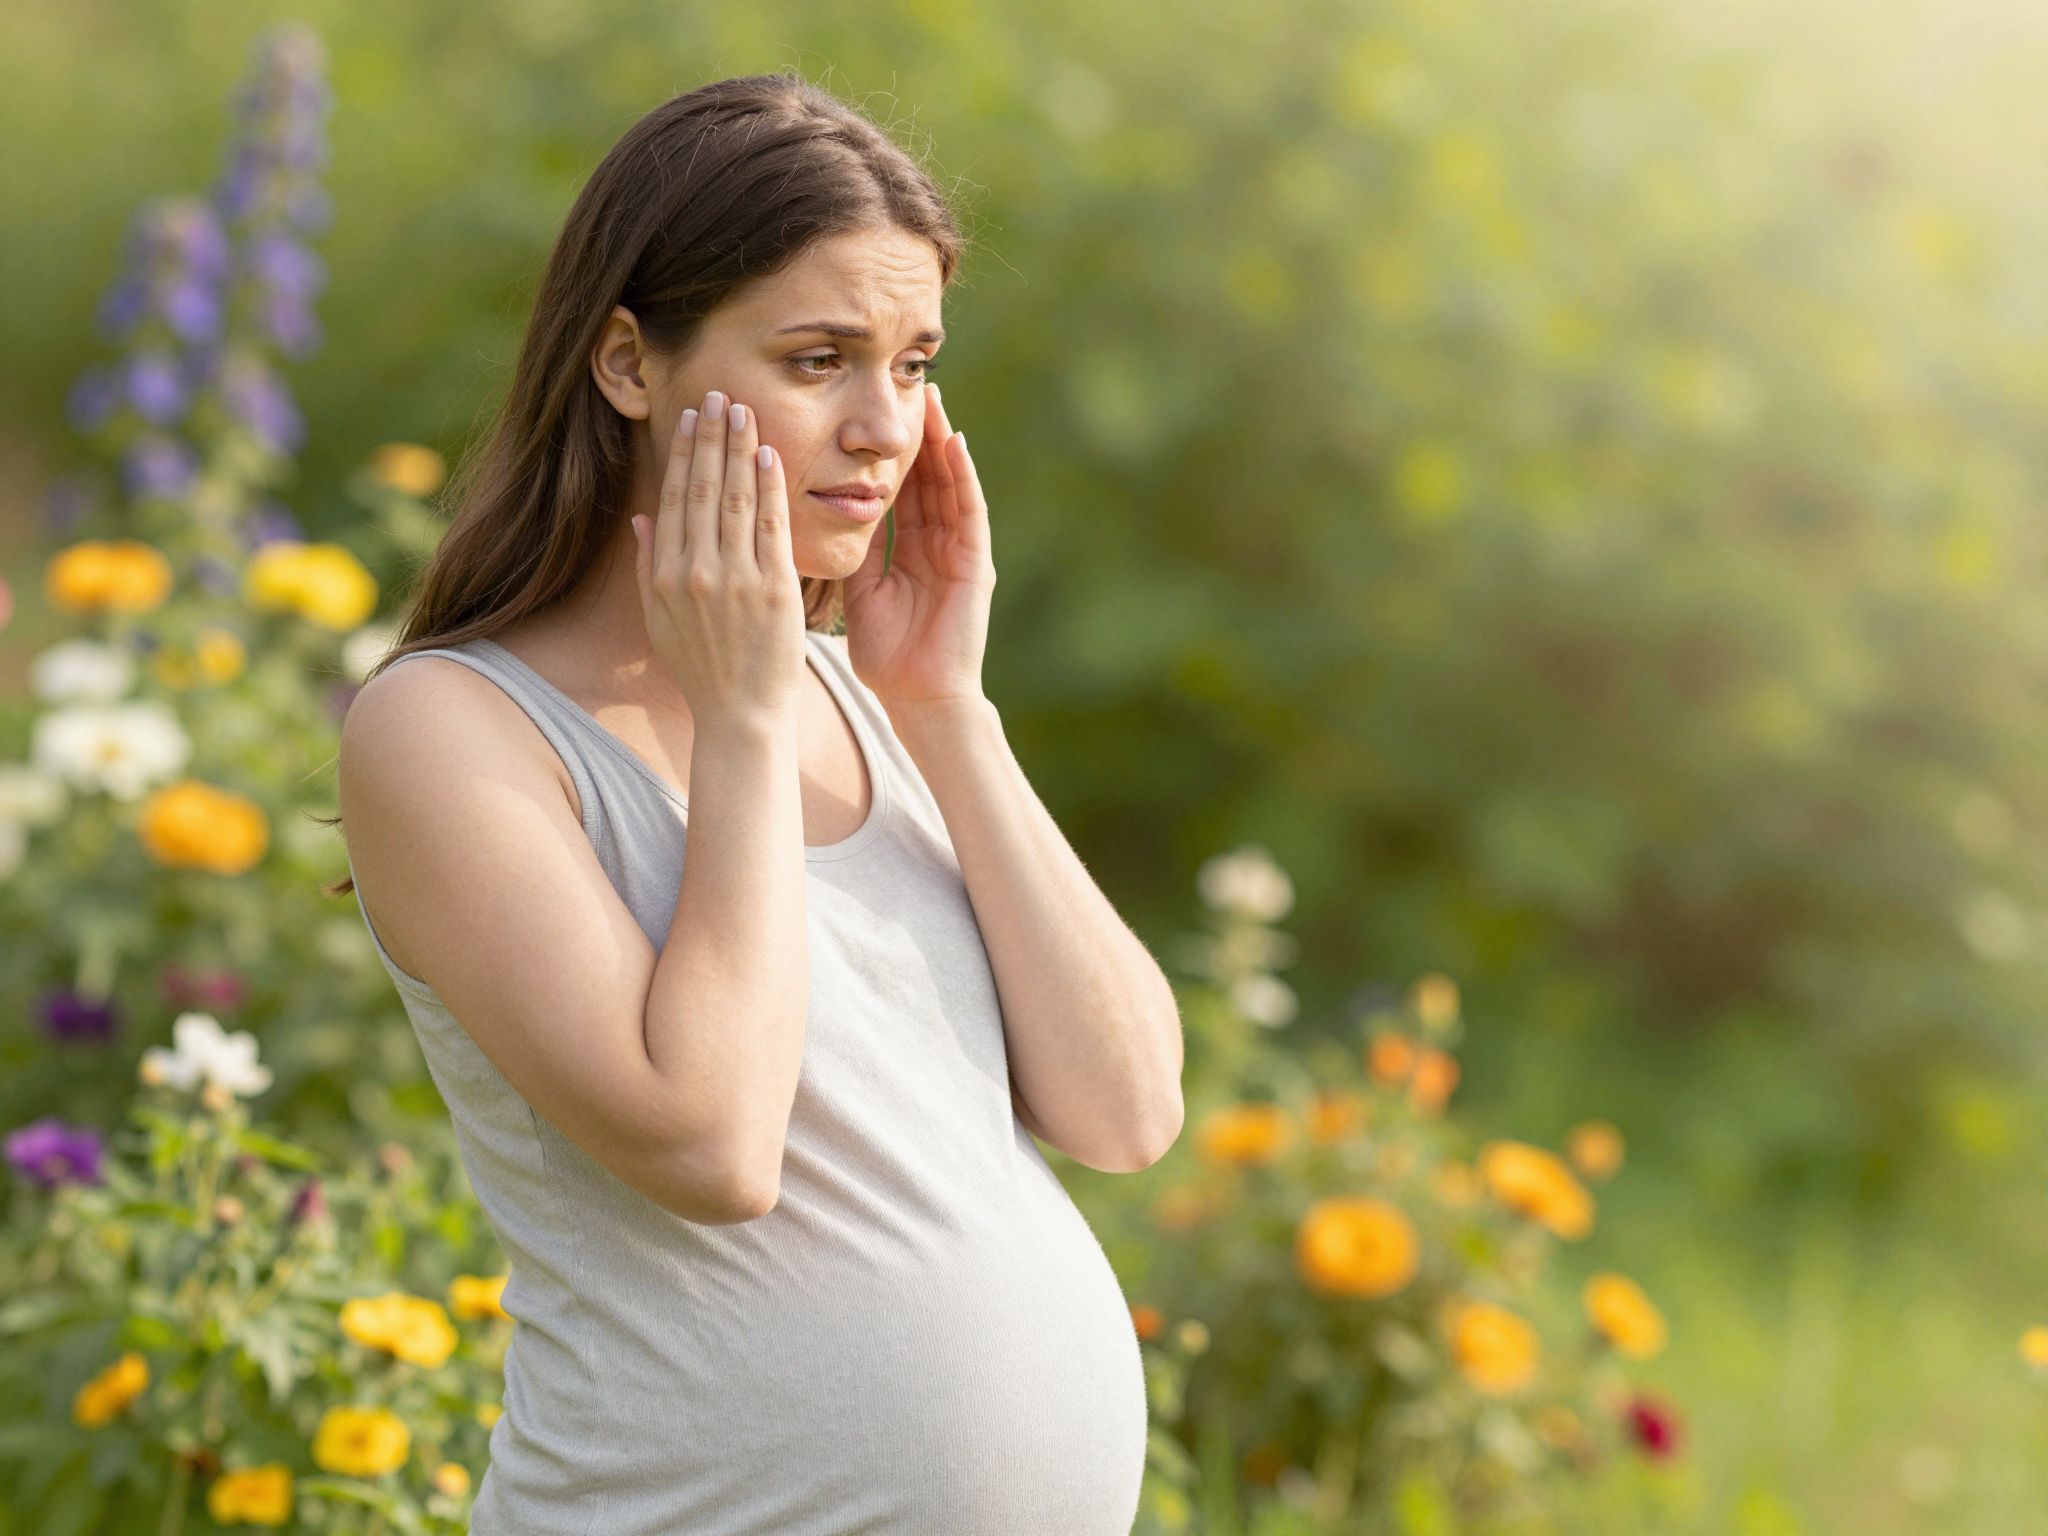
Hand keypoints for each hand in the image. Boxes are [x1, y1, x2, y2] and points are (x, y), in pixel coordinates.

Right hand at [630, 390, 807, 727]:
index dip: (683, 452)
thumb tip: (643, 516)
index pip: (674, 497)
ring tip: (743, 410)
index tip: (691, 416)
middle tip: (718, 394)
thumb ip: (648, 565)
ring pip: (735, 498)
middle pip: (702, 488)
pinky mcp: (775, 590)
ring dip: (739, 449)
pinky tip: (769, 455)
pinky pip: (772, 526)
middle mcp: (697, 572)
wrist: (741, 715)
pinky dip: (769, 487)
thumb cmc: (702, 669)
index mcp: (665, 575)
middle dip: (711, 436)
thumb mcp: (660, 619)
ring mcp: (737, 579)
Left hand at [843, 383, 993, 710]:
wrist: (919, 698)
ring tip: (931, 399)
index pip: (898, 491)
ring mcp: (960, 551)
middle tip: (904, 388)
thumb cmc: (888, 656)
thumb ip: (851, 553)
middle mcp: (938, 545)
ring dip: (942, 441)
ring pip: (950, 484)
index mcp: (909, 552)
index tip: (867, 416)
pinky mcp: (976, 562)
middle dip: (917, 435)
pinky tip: (954, 442)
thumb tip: (818, 517)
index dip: (885, 454)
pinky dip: (963, 475)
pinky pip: (970, 510)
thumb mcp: (860, 593)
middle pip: (927, 478)